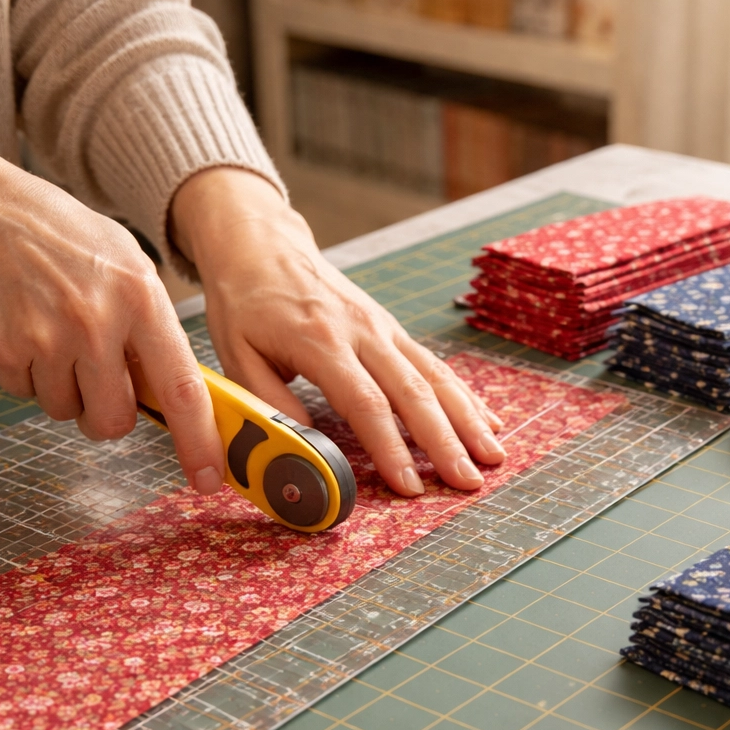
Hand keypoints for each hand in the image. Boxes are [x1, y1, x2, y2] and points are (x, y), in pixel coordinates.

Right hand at [0, 131, 223, 493]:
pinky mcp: (1, 352)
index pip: (181, 388)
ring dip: (61, 388)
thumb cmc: (57, 237)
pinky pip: (24, 394)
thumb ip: (152, 329)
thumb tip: (177, 397)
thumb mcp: (125, 265)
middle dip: (106, 413)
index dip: (198, 440)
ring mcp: (46, 339)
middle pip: (115, 420)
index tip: (209, 478)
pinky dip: (25, 374)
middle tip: (92, 376)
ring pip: (67, 411)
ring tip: (49, 332)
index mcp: (140, 298)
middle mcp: (96, 322)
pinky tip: (19, 328)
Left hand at [168, 168, 504, 496]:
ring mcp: (383, 328)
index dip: (391, 446)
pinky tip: (487, 421)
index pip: (365, 402)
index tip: (409, 484)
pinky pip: (434, 364)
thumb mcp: (236, 355)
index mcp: (321, 341)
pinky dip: (464, 395)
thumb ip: (270, 402)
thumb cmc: (245, 303)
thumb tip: (304, 446)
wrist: (261, 244)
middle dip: (446, 441)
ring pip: (435, 377)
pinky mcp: (392, 328)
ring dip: (467, 419)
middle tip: (468, 482)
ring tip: (493, 456)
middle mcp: (362, 332)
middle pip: (413, 392)